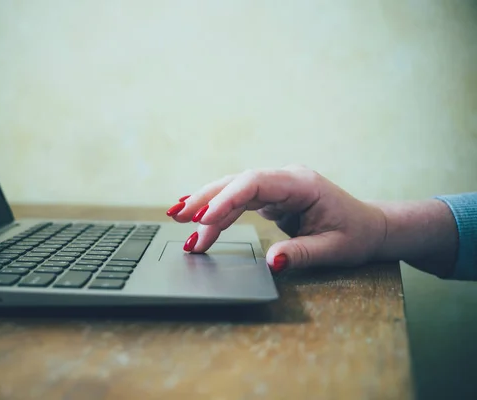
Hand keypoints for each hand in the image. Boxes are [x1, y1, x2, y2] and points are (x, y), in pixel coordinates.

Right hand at [166, 166, 387, 271]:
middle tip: (178, 217)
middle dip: (206, 199)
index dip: (227, 198)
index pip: (255, 183)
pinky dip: (219, 212)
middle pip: (237, 182)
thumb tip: (271, 263)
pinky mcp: (271, 198)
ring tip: (181, 224)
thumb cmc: (356, 235)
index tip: (204, 218)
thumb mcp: (334, 249)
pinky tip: (200, 220)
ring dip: (207, 207)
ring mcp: (277, 187)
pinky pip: (239, 201)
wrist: (369, 227)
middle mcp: (285, 179)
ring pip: (234, 191)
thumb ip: (302, 253)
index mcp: (302, 183)